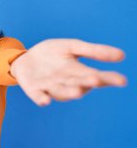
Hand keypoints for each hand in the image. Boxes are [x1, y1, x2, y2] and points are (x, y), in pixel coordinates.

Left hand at [10, 39, 126, 106]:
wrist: (25, 58)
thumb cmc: (52, 54)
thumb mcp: (73, 47)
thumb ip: (94, 51)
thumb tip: (122, 55)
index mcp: (79, 73)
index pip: (97, 77)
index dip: (109, 79)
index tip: (121, 80)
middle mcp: (67, 83)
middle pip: (79, 85)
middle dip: (87, 83)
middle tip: (96, 80)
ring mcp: (50, 87)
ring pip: (61, 92)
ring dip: (68, 92)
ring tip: (77, 91)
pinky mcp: (34, 90)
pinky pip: (39, 96)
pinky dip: (42, 99)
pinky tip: (45, 101)